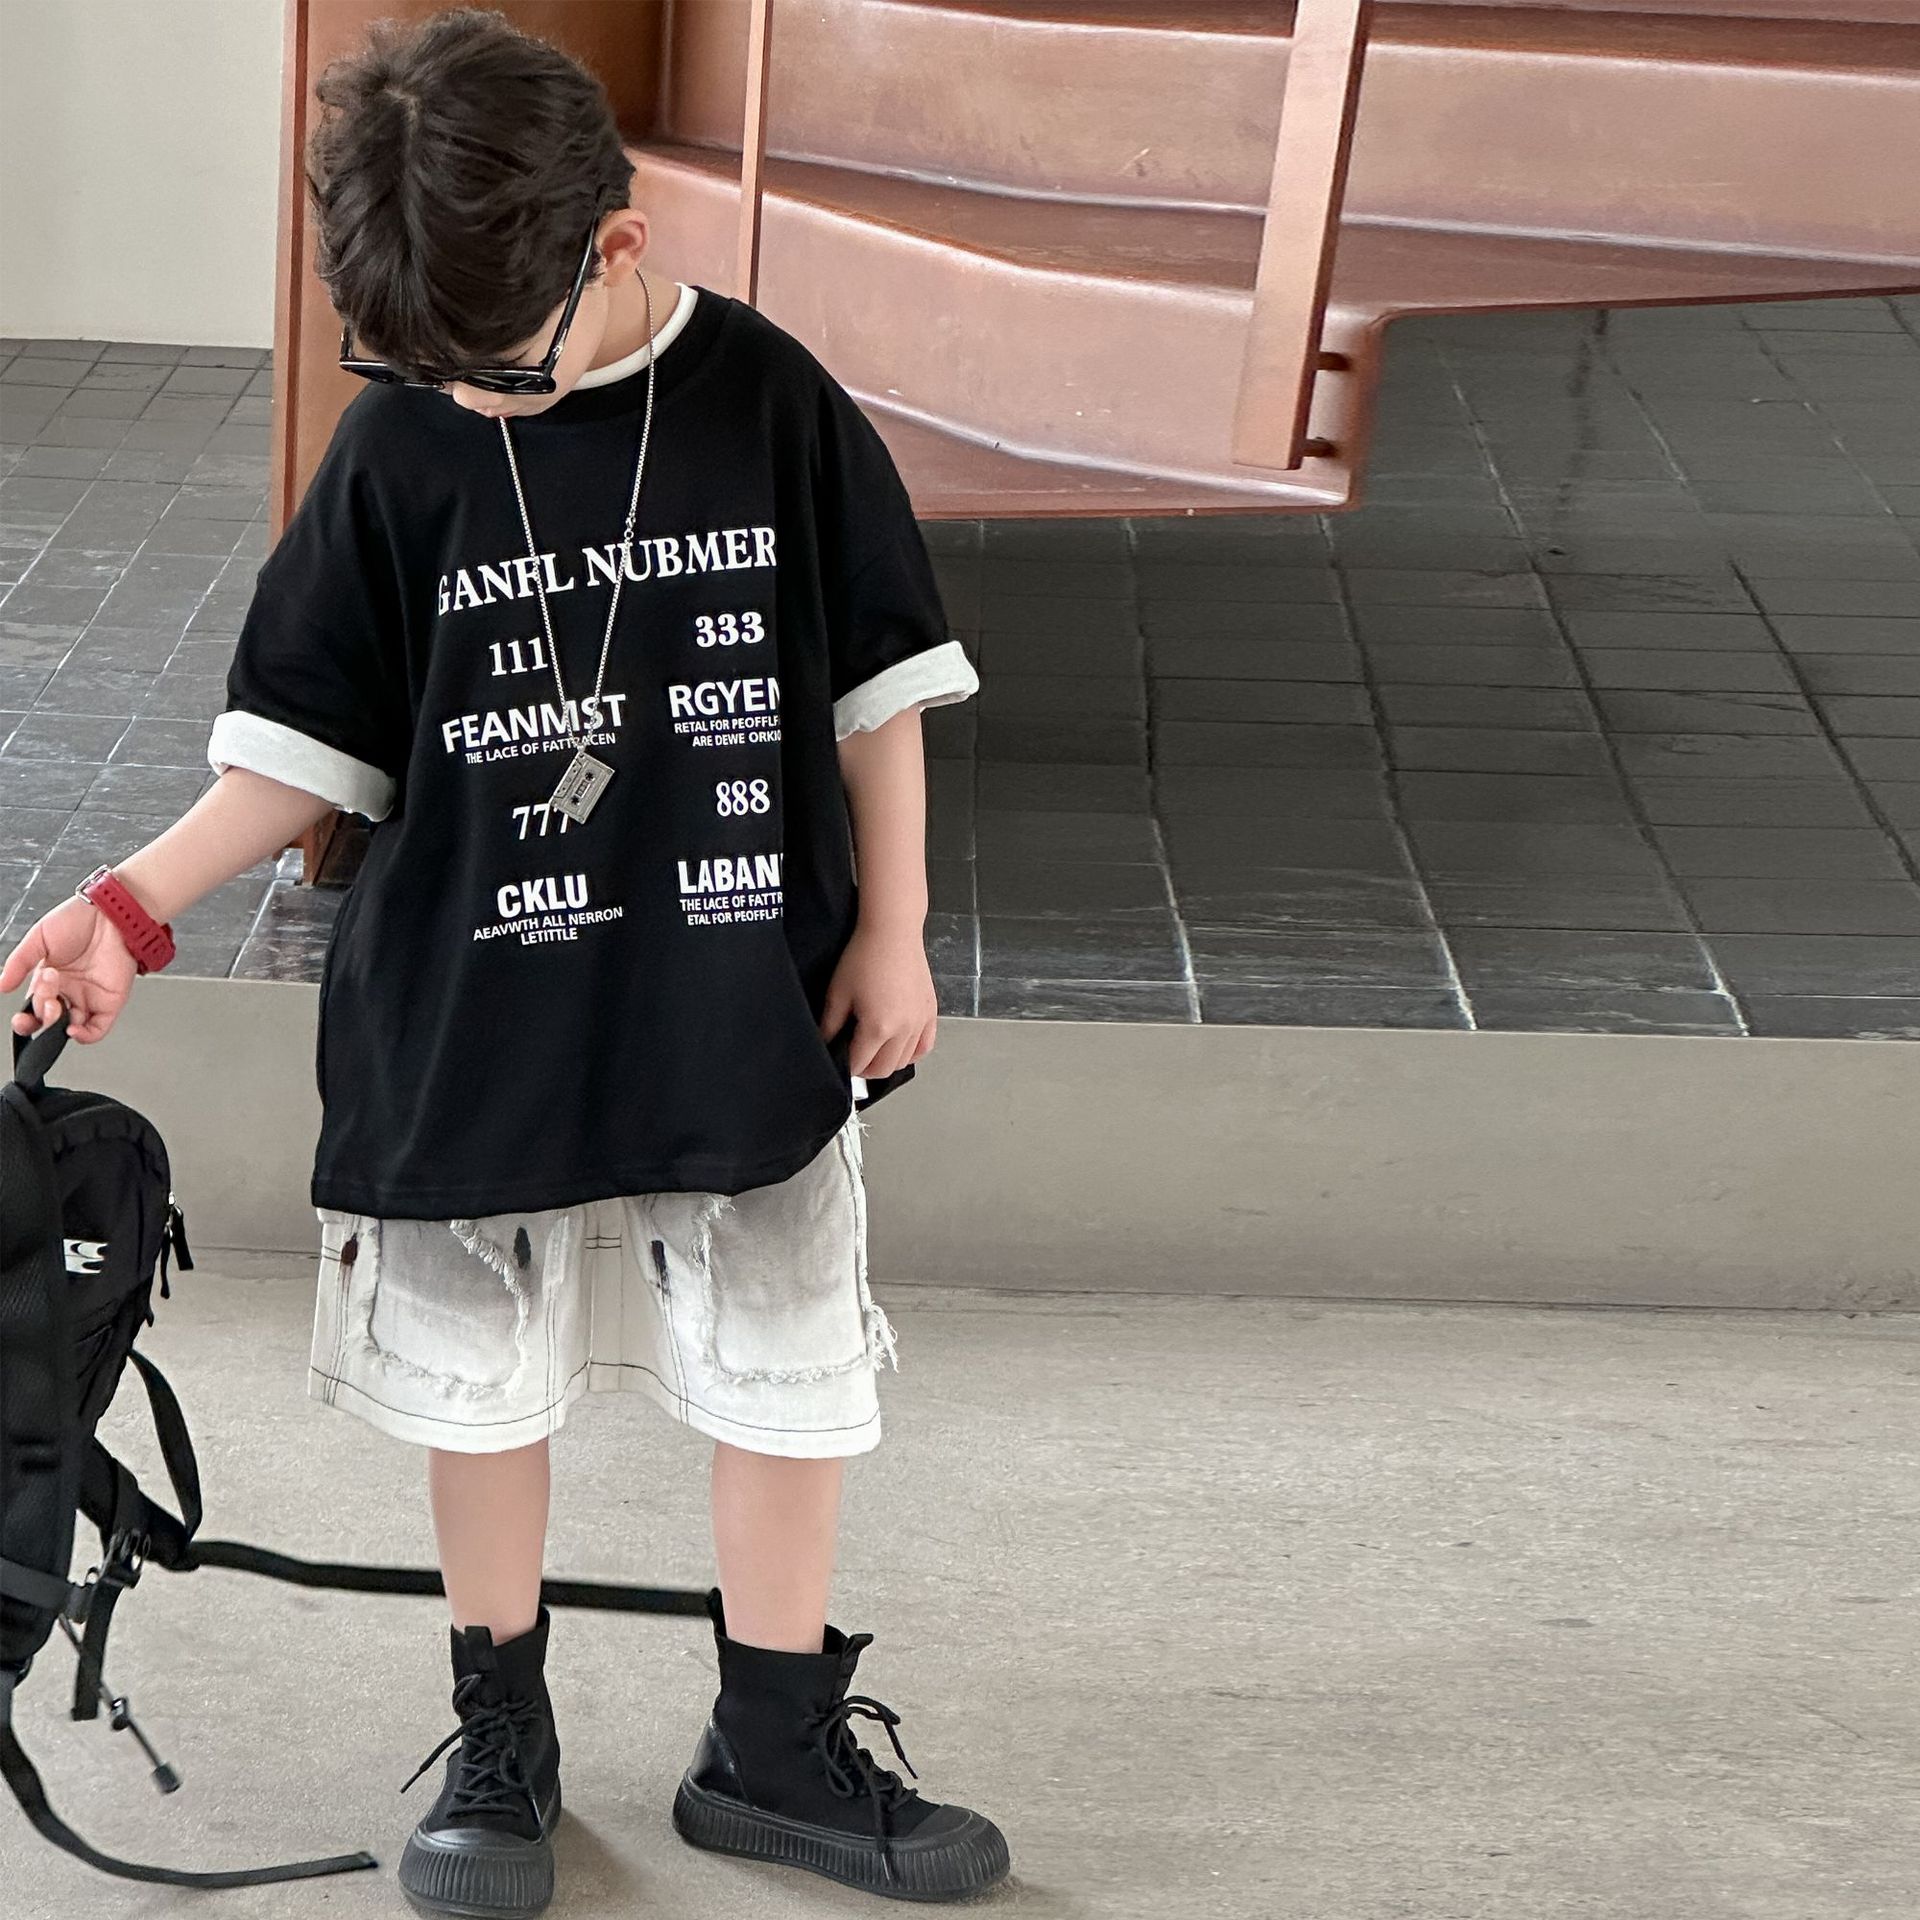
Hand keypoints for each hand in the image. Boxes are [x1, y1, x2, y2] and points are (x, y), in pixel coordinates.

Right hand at [0, 895, 138, 1042]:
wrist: (110, 912)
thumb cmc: (78, 919)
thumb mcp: (38, 938)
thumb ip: (19, 963)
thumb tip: (2, 986)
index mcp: (49, 979)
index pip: (34, 1009)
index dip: (26, 1020)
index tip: (20, 1020)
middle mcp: (69, 991)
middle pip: (49, 1019)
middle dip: (41, 1014)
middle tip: (45, 993)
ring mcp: (89, 996)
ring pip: (70, 1025)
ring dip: (58, 1024)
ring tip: (55, 1004)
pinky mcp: (110, 1000)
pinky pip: (98, 1028)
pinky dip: (86, 1035)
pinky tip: (73, 1029)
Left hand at [818, 921, 936, 1079]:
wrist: (892, 931)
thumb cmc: (864, 957)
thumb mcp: (838, 992)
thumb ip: (830, 1025)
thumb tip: (826, 1044)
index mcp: (878, 1028)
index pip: (859, 1064)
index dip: (845, 1066)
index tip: (838, 1059)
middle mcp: (904, 1030)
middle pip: (884, 1069)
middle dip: (865, 1069)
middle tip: (853, 1056)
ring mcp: (920, 1022)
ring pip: (904, 1061)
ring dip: (886, 1062)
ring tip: (873, 1050)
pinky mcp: (930, 1012)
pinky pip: (924, 1046)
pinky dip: (912, 1053)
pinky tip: (899, 1046)